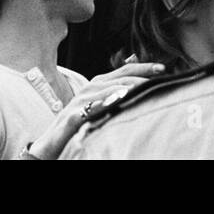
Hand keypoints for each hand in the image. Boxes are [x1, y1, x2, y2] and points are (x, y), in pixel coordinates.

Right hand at [23, 60, 163, 158]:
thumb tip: (140, 84)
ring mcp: (79, 102)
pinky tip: (118, 103)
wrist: (49, 146)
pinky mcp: (71, 117)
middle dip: (144, 77)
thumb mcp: (99, 109)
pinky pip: (91, 109)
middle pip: (122, 78)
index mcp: (98, 85)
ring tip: (147, 88)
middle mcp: (89, 89)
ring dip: (129, 88)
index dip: (145, 67)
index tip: (165, 68)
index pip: (125, 70)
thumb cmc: (77, 128)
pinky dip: (105, 104)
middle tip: (164, 78)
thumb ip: (116, 95)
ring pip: (110, 90)